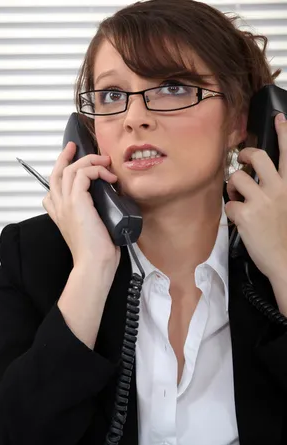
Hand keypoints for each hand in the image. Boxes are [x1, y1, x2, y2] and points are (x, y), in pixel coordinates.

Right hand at [43, 141, 120, 273]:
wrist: (94, 264)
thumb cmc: (97, 253)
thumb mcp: (94, 231)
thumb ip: (95, 217)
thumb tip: (110, 204)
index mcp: (61, 216)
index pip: (52, 191)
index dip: (60, 174)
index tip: (75, 166)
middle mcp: (59, 207)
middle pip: (56, 174)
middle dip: (65, 157)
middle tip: (76, 147)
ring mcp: (66, 203)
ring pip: (69, 170)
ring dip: (88, 161)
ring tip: (104, 162)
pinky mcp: (76, 201)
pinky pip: (82, 173)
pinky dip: (96, 169)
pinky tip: (109, 177)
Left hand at [225, 112, 286, 281]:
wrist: (286, 260)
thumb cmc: (284, 236)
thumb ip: (276, 190)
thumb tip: (256, 181)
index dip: (284, 133)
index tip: (279, 118)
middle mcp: (278, 189)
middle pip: (258, 157)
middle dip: (246, 155)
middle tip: (242, 162)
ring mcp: (262, 200)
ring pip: (237, 178)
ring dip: (233, 187)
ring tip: (238, 198)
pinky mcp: (247, 213)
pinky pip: (230, 204)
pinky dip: (231, 212)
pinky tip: (239, 220)